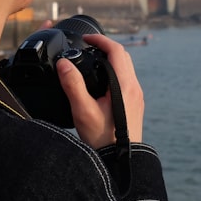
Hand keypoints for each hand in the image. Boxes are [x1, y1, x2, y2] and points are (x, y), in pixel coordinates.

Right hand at [57, 34, 144, 148]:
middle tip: (87, 46)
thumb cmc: (102, 139)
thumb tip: (63, 64)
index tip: (85, 38)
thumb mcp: (83, 111)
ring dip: (110, 59)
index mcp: (125, 86)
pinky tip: (99, 80)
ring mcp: (136, 96)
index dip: (100, 40)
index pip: (116, 51)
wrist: (120, 161)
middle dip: (105, 47)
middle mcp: (134, 88)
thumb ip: (73, 85)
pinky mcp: (135, 103)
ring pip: (126, 67)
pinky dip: (114, 71)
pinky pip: (126, 79)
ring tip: (90, 60)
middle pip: (123, 56)